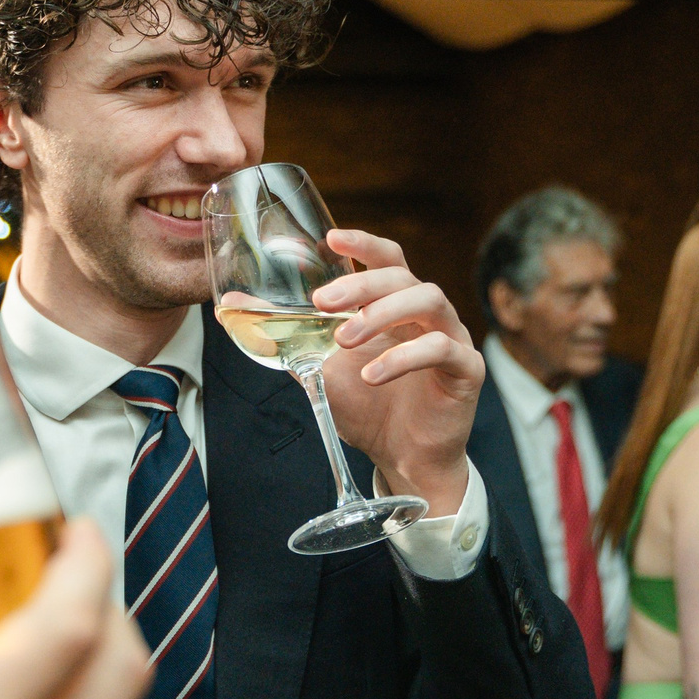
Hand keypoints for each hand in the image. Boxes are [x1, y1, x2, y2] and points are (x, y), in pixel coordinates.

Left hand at [311, 229, 482, 514]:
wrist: (402, 458)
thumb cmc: (367, 408)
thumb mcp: (318, 368)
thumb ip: (286, 336)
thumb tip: (231, 307)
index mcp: (396, 306)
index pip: (387, 259)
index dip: (363, 244)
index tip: (330, 239)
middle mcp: (427, 315)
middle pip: (402, 276)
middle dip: (361, 284)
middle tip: (324, 301)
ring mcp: (451, 337)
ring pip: (428, 300)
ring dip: (381, 314)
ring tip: (344, 339)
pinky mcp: (467, 369)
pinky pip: (441, 349)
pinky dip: (403, 357)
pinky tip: (373, 375)